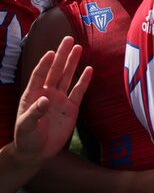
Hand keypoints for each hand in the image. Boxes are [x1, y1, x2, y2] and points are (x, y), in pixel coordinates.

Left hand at [15, 37, 90, 166]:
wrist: (36, 153)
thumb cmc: (26, 139)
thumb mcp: (25, 127)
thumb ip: (34, 112)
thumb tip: (45, 100)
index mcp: (32, 95)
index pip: (39, 75)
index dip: (45, 64)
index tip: (51, 52)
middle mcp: (47, 93)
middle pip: (55, 70)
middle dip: (62, 55)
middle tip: (68, 39)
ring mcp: (60, 99)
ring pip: (67, 76)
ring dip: (72, 62)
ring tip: (78, 48)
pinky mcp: (71, 108)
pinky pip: (79, 91)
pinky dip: (84, 80)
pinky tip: (89, 69)